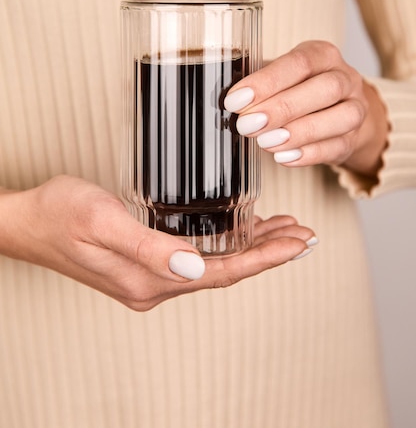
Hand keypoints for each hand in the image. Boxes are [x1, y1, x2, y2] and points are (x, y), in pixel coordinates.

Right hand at [0, 175, 315, 310]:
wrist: (25, 222)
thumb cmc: (59, 213)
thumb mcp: (101, 220)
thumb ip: (147, 245)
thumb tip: (194, 266)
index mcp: (148, 278)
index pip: (221, 272)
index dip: (265, 258)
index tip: (299, 244)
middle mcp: (153, 284)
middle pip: (225, 271)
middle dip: (268, 253)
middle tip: (304, 236)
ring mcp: (149, 277)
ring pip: (214, 265)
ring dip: (250, 248)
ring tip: (284, 231)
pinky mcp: (144, 264)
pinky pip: (197, 258)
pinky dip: (225, 245)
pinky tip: (238, 231)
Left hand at [225, 40, 388, 177]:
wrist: (338, 109)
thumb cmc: (300, 87)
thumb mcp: (282, 75)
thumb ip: (259, 82)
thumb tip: (227, 97)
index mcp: (322, 55)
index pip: (299, 63)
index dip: (267, 82)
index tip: (236, 100)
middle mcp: (345, 78)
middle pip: (324, 89)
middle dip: (283, 108)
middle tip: (247, 124)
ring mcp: (356, 109)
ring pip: (340, 118)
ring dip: (299, 132)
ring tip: (265, 142)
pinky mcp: (353, 139)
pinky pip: (338, 147)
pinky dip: (310, 154)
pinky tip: (284, 156)